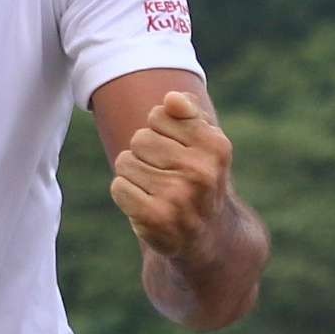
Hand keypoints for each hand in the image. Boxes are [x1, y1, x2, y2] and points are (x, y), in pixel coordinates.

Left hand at [110, 91, 233, 257]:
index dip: (160, 130)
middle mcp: (201, 172)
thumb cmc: (199, 176)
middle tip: (166, 173)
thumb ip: (189, 111)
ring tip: (157, 189)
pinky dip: (126, 194)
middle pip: (140, 138)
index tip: (178, 150)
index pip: (159, 113)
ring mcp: (178, 196)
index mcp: (216, 146)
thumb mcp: (205, 141)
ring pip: (125, 161)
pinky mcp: (156, 218)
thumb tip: (171, 99)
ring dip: (135, 174)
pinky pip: (118, 186)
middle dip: (146, 154)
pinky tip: (146, 204)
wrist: (206, 234)